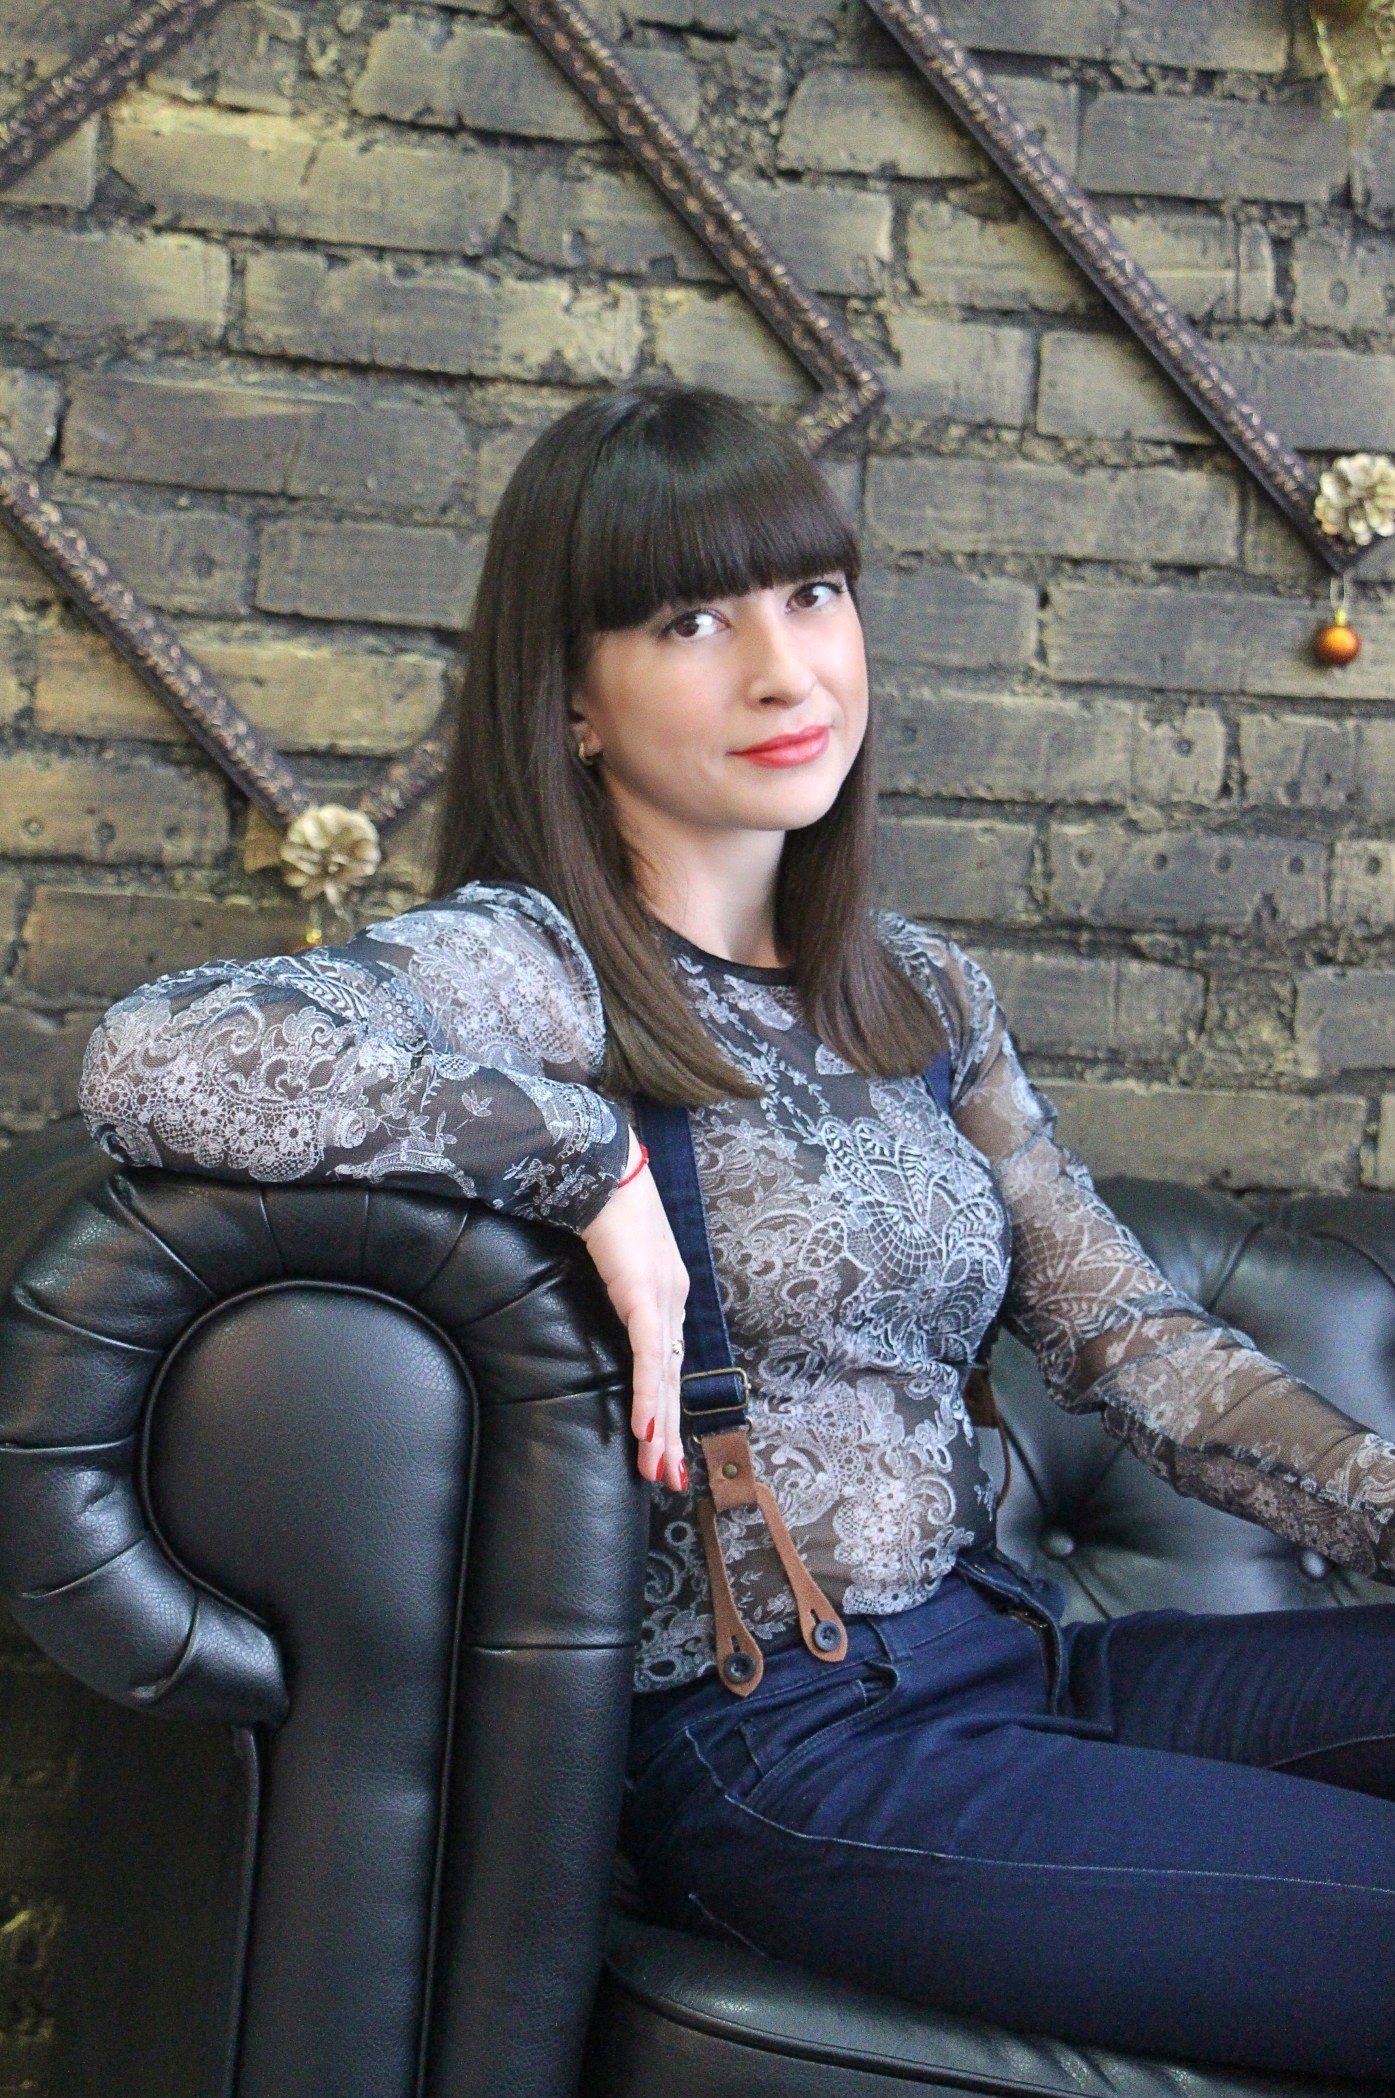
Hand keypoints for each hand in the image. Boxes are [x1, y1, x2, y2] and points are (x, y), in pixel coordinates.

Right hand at [581, 1129, 689, 1489]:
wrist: (604, 1163)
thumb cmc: (602, 1205)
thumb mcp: (612, 1261)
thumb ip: (614, 1290)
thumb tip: (603, 1314)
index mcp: (664, 1294)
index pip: (667, 1363)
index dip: (666, 1408)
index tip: (664, 1449)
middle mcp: (672, 1300)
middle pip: (673, 1379)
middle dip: (671, 1435)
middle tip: (669, 1480)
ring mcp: (662, 1298)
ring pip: (666, 1376)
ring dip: (662, 1429)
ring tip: (658, 1470)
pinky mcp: (645, 1294)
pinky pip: (649, 1356)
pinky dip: (650, 1395)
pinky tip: (649, 1429)